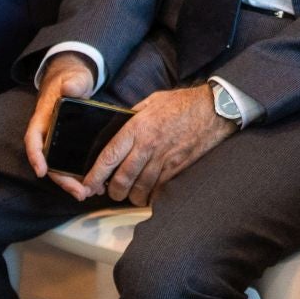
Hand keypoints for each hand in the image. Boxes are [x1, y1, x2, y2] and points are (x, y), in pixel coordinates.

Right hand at [24, 52, 97, 198]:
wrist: (74, 83)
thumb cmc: (70, 82)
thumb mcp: (72, 79)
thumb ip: (72, 83)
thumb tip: (69, 88)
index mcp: (42, 120)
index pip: (33, 140)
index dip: (35, 156)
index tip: (41, 171)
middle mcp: (48, 136)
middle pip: (50, 163)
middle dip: (64, 180)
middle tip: (80, 194)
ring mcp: (60, 144)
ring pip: (62, 168)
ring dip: (75, 183)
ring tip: (92, 193)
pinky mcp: (72, 148)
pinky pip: (74, 165)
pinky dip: (83, 177)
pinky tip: (98, 185)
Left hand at [76, 85, 235, 206]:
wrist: (213, 111)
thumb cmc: (181, 104)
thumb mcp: (151, 102)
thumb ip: (132, 117)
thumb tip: (117, 128)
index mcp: (137, 128)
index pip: (109, 156)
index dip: (95, 175)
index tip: (86, 184)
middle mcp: (148, 147)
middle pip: (122, 180)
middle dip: (112, 191)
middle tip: (109, 191)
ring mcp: (164, 161)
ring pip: (139, 190)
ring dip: (131, 196)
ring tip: (129, 193)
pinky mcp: (177, 170)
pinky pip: (159, 191)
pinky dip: (151, 196)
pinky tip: (149, 192)